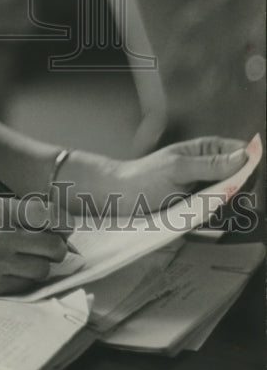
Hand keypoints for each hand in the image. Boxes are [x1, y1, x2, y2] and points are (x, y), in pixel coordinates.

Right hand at [0, 195, 67, 296]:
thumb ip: (14, 215)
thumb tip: (54, 226)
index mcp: (0, 209)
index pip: (51, 215)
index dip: (63, 223)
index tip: (63, 227)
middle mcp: (2, 235)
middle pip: (54, 246)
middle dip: (55, 247)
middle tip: (46, 247)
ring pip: (42, 270)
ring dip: (38, 266)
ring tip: (20, 259)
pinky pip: (23, 287)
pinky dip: (21, 281)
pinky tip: (6, 271)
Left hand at [105, 136, 247, 213]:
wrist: (120, 198)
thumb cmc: (145, 177)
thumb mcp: (178, 168)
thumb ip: (210, 164)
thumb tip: (244, 156)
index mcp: (206, 149)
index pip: (241, 152)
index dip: (249, 165)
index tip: (245, 181)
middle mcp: (210, 168)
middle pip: (242, 177)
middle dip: (241, 189)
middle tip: (228, 199)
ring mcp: (206, 189)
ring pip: (234, 197)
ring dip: (231, 206)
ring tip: (213, 209)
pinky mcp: (200, 209)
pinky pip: (219, 213)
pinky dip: (220, 218)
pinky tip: (211, 221)